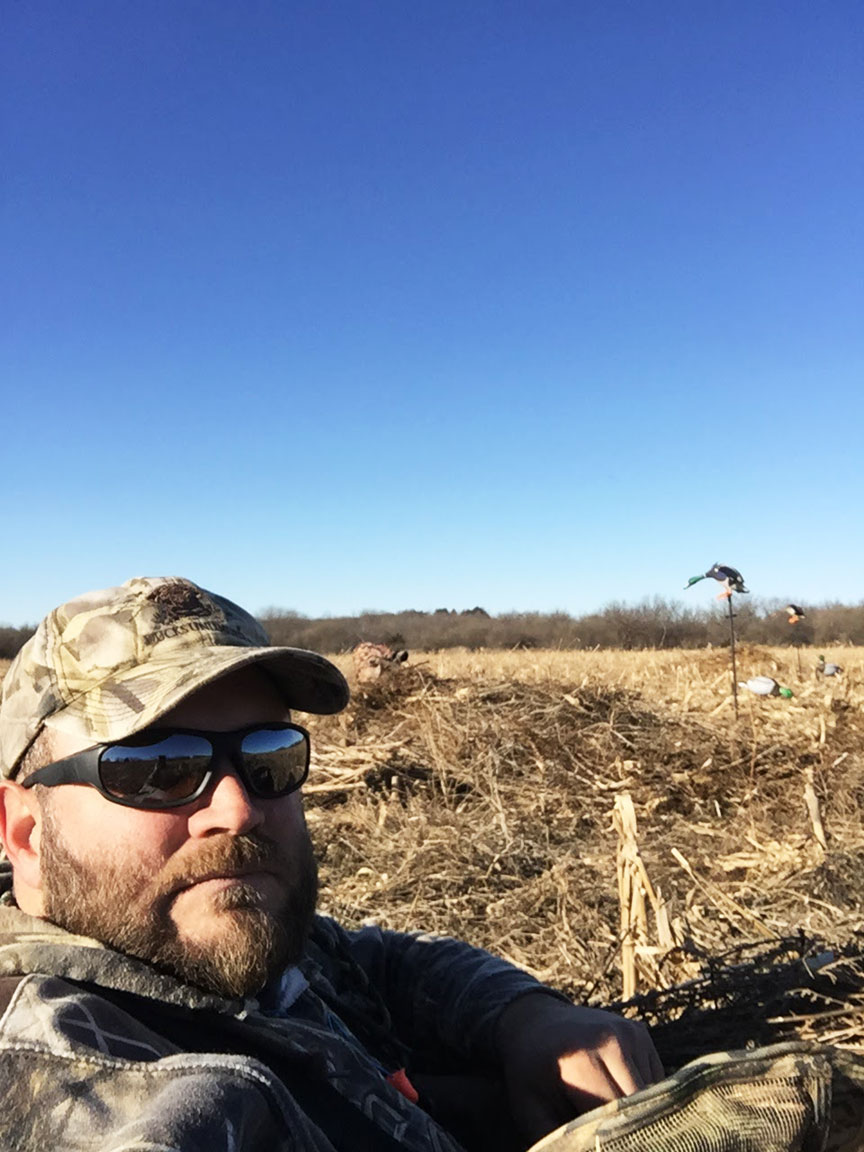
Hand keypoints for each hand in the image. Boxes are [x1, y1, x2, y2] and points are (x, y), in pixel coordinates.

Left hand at [495, 993, 663, 1145]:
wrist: (535, 1021)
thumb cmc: (530, 1072)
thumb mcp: (529, 1106)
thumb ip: (555, 1139)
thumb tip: (577, 1151)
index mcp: (582, 1060)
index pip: (614, 1116)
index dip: (611, 1140)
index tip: (599, 1143)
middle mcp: (611, 1042)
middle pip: (638, 1106)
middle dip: (628, 1130)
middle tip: (610, 1138)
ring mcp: (629, 1033)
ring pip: (652, 1094)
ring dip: (637, 1112)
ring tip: (608, 1114)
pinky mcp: (639, 1033)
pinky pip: (655, 1079)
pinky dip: (643, 1095)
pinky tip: (616, 1093)